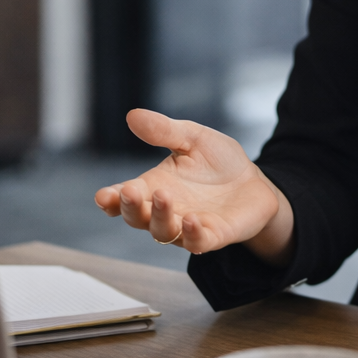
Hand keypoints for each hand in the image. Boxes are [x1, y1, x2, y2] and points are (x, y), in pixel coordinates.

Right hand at [94, 109, 295, 263]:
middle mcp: (166, 211)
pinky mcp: (214, 235)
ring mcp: (188, 226)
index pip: (124, 197)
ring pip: (163, 231)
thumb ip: (164, 131)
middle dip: (129, 207)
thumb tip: (132, 115)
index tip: (102, 196)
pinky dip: (193, 234)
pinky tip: (193, 220)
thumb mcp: (192, 137)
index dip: (111, 199)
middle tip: (128, 191)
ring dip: (160, 217)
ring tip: (162, 197)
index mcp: (154, 186)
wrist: (254, 181)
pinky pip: (198, 242)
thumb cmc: (218, 161)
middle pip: (137, 218)